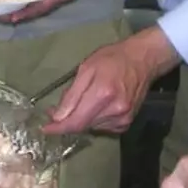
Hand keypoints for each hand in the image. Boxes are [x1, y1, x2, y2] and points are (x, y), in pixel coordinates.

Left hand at [43, 27, 178, 134]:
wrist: (143, 60)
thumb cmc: (112, 59)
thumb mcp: (86, 69)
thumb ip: (72, 95)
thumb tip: (57, 116)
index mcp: (102, 95)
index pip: (76, 121)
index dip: (59, 128)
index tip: (45, 129)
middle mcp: (114, 111)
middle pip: (82, 126)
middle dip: (67, 120)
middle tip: (58, 109)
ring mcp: (123, 119)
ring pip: (91, 127)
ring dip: (81, 119)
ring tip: (84, 100)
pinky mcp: (126, 123)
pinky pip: (102, 127)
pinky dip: (94, 119)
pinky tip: (97, 106)